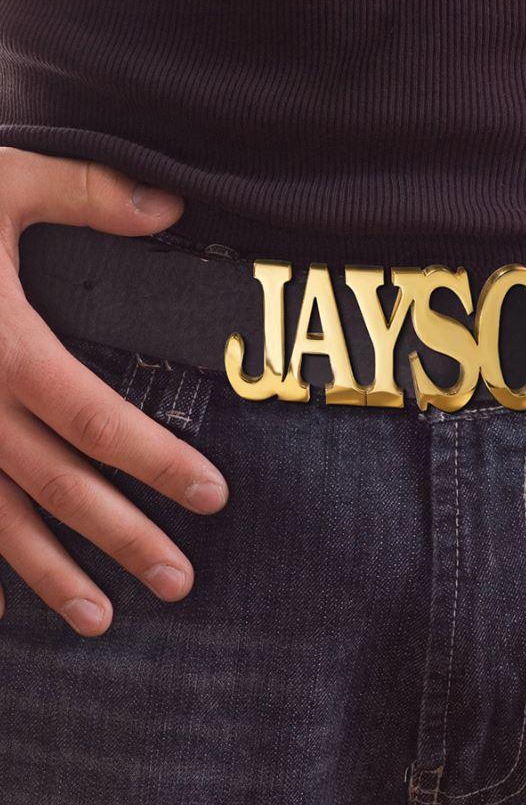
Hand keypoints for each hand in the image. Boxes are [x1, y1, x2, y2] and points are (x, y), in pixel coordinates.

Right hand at [0, 147, 227, 635]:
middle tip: (180, 581)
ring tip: (102, 621)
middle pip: (58, 486)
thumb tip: (172, 204)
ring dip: (50, 575)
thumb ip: (83, 193)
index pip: (97, 419)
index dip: (160, 461)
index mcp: (1, 348)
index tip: (214, 496)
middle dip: (122, 537)